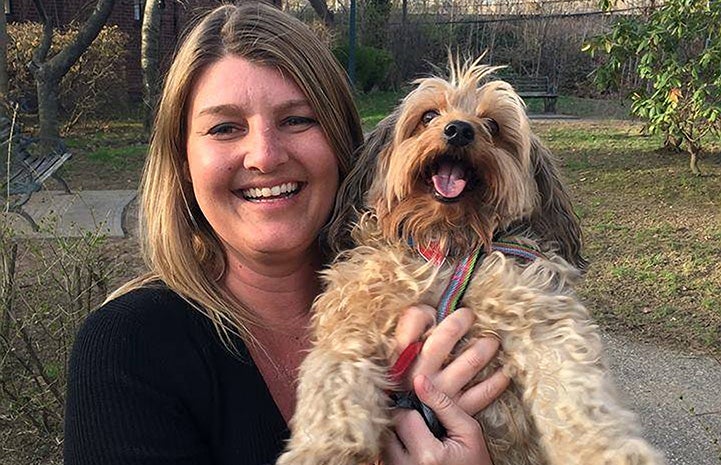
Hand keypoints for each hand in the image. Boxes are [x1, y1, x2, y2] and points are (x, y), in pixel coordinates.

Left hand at [383, 375, 491, 464]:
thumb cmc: (475, 461)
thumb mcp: (468, 431)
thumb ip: (443, 405)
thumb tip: (419, 379)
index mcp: (428, 455)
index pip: (404, 415)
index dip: (412, 405)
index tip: (422, 407)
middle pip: (388, 428)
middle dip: (401, 418)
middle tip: (418, 419)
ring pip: (383, 441)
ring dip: (396, 432)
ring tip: (416, 431)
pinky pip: (385, 454)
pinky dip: (395, 445)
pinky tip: (410, 442)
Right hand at [393, 305, 509, 414]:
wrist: (408, 429)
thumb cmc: (407, 383)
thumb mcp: (401, 355)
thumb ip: (412, 326)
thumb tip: (431, 312)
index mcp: (404, 357)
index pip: (414, 323)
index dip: (431, 313)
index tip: (455, 311)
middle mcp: (421, 373)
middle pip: (444, 337)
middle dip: (460, 322)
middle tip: (472, 316)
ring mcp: (441, 392)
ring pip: (470, 361)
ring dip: (485, 347)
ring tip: (491, 341)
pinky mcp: (458, 411)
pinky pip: (485, 392)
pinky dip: (499, 380)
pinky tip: (504, 371)